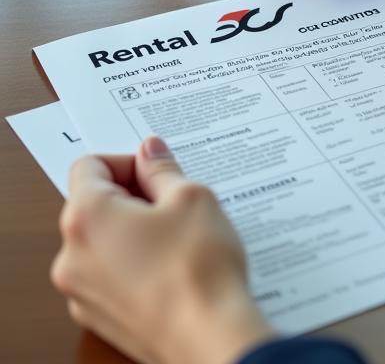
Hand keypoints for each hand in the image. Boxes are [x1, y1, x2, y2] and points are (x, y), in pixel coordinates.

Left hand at [51, 137, 272, 363]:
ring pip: (102, 241)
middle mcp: (71, 256)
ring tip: (180, 235)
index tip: (159, 171)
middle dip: (134, 195)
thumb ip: (162, 169)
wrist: (207, 337)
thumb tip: (150, 152)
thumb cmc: (197, 266)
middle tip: (176, 202)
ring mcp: (81, 292)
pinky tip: (173, 265)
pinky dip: (135, 261)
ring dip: (135, 229)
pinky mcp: (98, 317)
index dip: (128, 161)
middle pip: (93, 205)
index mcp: (86, 217)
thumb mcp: (190, 197)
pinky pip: (110, 273)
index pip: (91, 166)